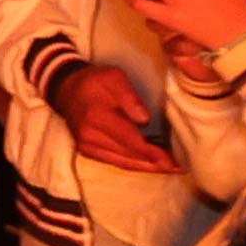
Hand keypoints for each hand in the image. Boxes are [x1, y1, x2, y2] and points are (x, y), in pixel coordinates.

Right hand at [47, 63, 174, 174]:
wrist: (65, 89)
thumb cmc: (94, 81)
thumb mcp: (114, 78)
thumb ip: (130, 97)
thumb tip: (144, 120)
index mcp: (97, 117)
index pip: (129, 140)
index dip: (151, 152)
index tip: (172, 160)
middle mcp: (90, 137)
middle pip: (128, 156)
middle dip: (155, 163)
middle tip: (179, 167)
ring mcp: (87, 146)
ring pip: (123, 162)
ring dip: (147, 167)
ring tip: (169, 168)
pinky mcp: (88, 151)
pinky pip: (115, 162)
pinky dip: (134, 164)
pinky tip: (150, 164)